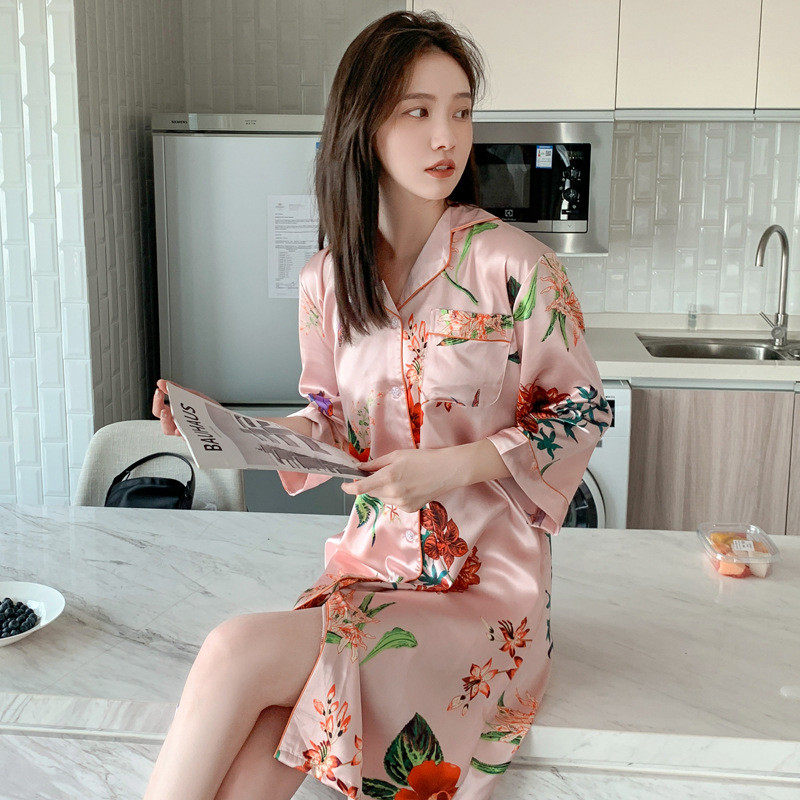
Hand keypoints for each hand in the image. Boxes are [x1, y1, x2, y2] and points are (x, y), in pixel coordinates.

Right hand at [152, 379, 217, 436]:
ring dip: (165, 422)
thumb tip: (161, 382)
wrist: (225, 418)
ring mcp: (185, 430)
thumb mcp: (192, 395)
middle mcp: (178, 423)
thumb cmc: (208, 408)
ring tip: (167, 413)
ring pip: (169, 430)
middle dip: (159, 409)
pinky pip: (185, 437)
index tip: (159, 391)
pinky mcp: (194, 437)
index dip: (157, 400)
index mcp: (176, 413)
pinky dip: (181, 432)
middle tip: (162, 403)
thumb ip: (177, 389)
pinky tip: (181, 429)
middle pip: (162, 420)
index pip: (159, 408)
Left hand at [341, 447, 456, 512]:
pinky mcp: (409, 509)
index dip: (349, 487)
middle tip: (380, 473)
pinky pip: (394, 503)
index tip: (344, 484)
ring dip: (383, 490)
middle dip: (371, 484)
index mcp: (388, 477)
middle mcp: (393, 493)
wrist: (447, 471)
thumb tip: (360, 468)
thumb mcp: (396, 455)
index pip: (361, 487)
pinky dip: (395, 495)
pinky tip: (408, 486)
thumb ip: (376, 464)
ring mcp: (402, 503)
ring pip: (382, 498)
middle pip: (371, 492)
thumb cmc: (423, 458)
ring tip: (399, 478)